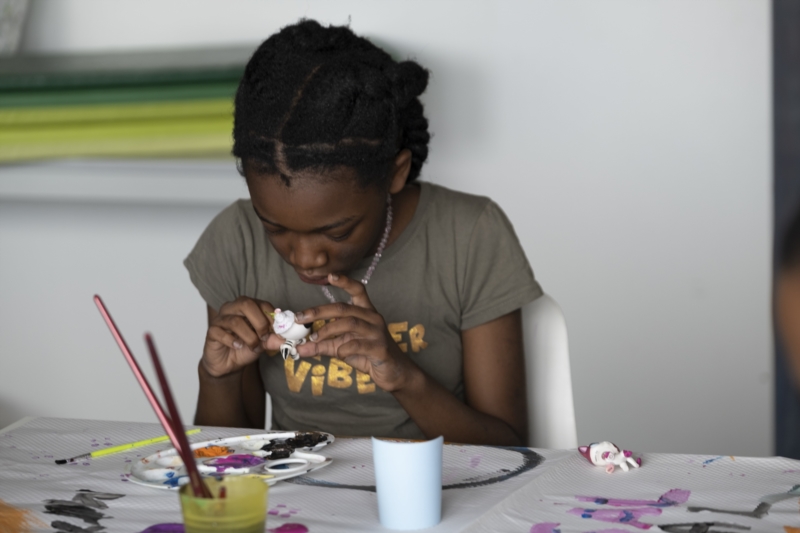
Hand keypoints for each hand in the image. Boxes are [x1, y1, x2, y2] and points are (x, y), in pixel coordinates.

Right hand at [203, 297, 283, 376]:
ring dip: (249, 337)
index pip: (262, 304)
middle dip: (259, 322)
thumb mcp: (263, 344)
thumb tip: (285, 339)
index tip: (278, 331)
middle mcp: (232, 308)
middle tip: (264, 337)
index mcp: (248, 307)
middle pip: (246, 304)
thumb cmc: (245, 348)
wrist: (228, 364)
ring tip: (253, 346)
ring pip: (235, 321)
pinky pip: (220, 332)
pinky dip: (232, 341)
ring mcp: (220, 319)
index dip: (272, 317)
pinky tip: (237, 346)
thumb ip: (272, 339)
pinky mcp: (211, 331)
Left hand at [294, 274, 417, 391]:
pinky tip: (338, 354)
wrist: (393, 372)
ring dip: (328, 330)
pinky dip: (343, 348)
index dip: (345, 282)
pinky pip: (357, 344)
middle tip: (300, 318)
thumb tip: (299, 348)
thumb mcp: (343, 347)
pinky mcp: (379, 348)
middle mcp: (372, 318)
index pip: (357, 290)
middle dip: (319, 312)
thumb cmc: (367, 354)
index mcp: (365, 312)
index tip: (330, 276)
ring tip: (314, 338)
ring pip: (349, 323)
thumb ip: (323, 345)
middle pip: (343, 308)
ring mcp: (377, 332)